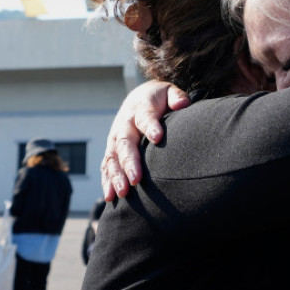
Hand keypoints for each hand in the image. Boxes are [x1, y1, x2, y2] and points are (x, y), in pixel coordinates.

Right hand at [100, 80, 191, 199]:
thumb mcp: (168, 92)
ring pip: (113, 158)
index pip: (145, 117)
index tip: (158, 137)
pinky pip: (106, 166)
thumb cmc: (158, 98)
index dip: (151, 126)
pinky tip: (110, 197)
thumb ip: (177, 97)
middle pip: (125, 143)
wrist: (138, 98)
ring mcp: (115, 138)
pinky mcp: (112, 150)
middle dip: (130, 162)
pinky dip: (107, 181)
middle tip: (137, 179)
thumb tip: (182, 104)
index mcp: (141, 108)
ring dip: (116, 176)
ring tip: (123, 193)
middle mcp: (125, 124)